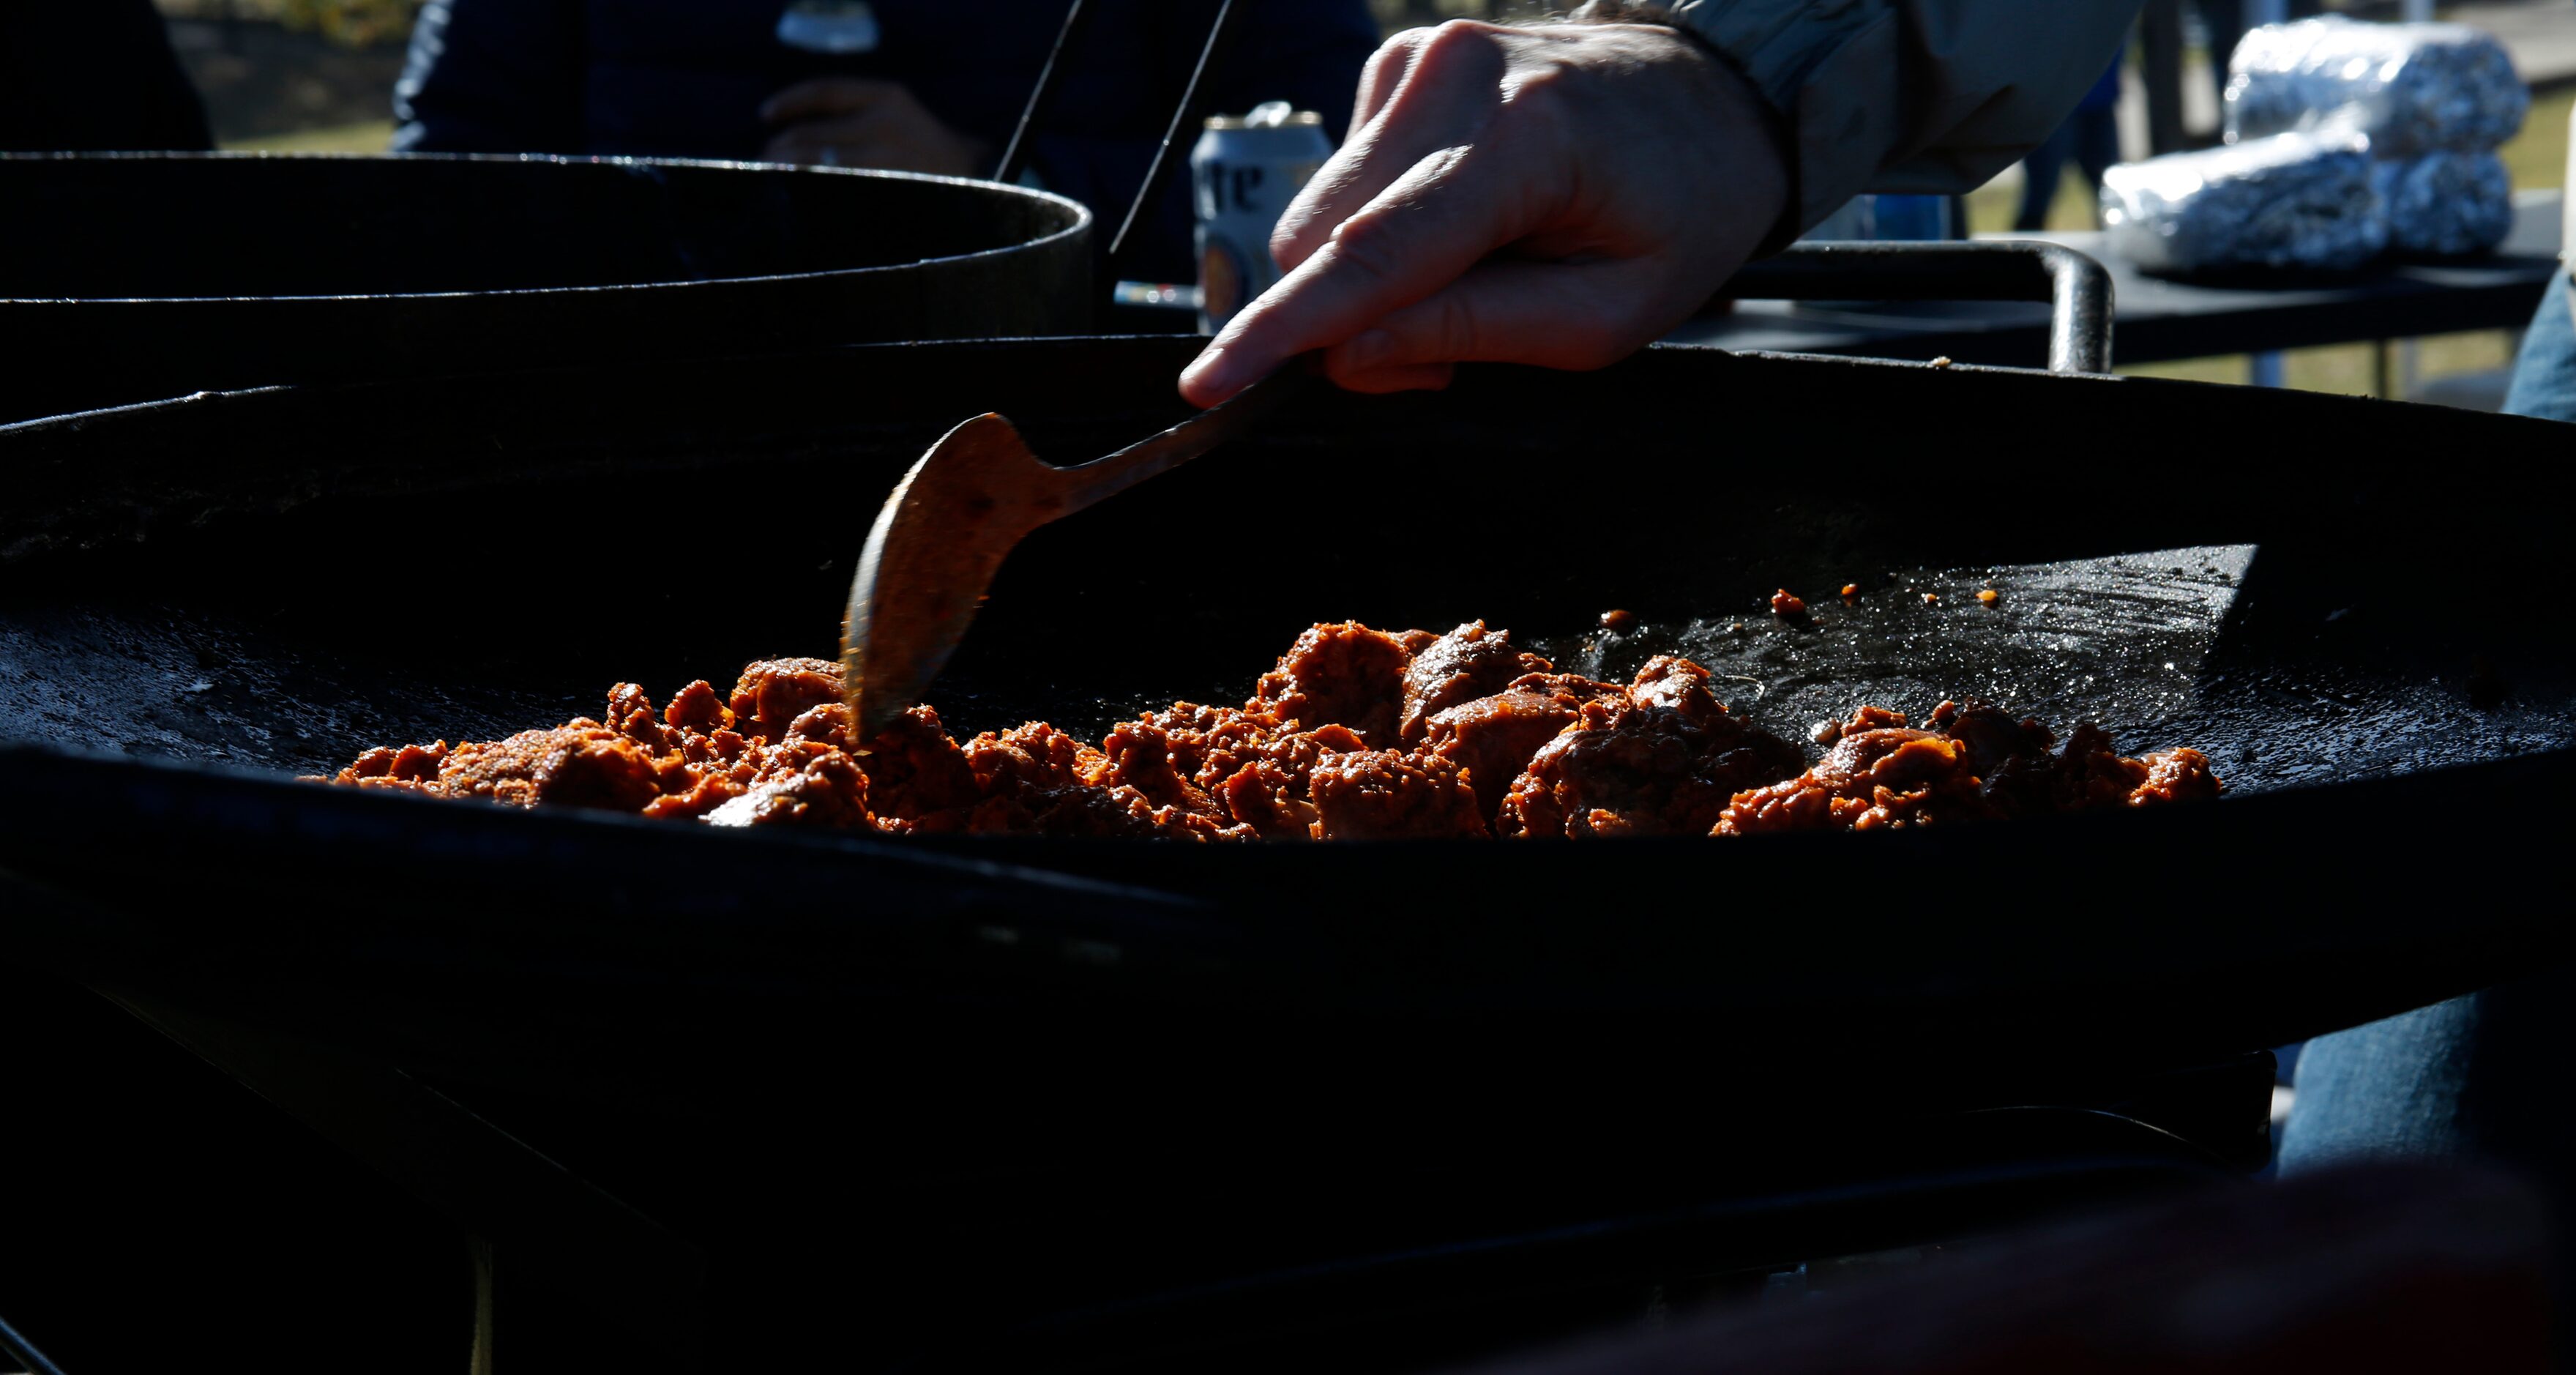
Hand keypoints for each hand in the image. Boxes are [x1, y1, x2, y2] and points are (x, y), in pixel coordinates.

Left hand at [760, 78, 994, 177]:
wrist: (980, 182)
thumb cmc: (925, 155)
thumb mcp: (897, 117)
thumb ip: (855, 120)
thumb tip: (791, 139)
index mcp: (887, 97)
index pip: (823, 92)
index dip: (788, 103)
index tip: (766, 116)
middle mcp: (884, 125)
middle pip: (809, 136)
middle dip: (780, 151)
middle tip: (766, 164)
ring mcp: (886, 162)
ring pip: (815, 167)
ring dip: (787, 176)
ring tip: (776, 184)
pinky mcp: (887, 192)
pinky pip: (835, 194)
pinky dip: (812, 197)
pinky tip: (802, 203)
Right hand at [1178, 19, 1789, 405]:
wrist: (1714, 99)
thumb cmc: (1680, 210)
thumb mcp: (1609, 313)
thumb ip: (1476, 331)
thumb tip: (1347, 353)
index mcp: (1525, 139)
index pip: (1377, 250)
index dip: (1287, 328)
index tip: (1212, 382)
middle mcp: (1457, 76)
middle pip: (1323, 235)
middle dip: (1351, 319)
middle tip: (1443, 354)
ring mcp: (1422, 57)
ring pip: (1322, 212)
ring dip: (1372, 275)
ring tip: (1474, 276)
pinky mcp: (1401, 62)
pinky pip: (1345, 177)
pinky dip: (1384, 225)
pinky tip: (1459, 224)